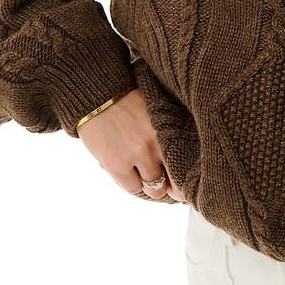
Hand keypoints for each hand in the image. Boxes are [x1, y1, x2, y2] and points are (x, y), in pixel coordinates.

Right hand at [76, 87, 187, 201]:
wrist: (98, 97)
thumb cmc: (129, 103)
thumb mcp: (157, 114)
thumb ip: (168, 135)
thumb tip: (176, 161)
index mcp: (171, 130)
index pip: (186, 165)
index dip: (185, 179)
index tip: (182, 183)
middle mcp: (157, 145)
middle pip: (173, 181)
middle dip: (169, 182)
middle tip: (163, 178)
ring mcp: (137, 155)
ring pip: (153, 187)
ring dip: (149, 183)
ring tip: (142, 173)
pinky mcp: (117, 165)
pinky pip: (132, 187)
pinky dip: (132, 183)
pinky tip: (129, 172)